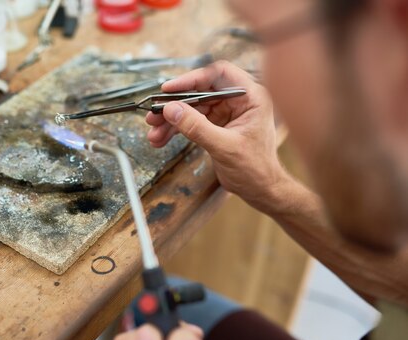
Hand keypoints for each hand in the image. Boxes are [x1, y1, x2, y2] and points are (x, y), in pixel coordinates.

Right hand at [146, 61, 288, 211]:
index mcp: (250, 97)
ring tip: (154, 132)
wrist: (260, 190)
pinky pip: (191, 121)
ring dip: (171, 120)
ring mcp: (226, 113)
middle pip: (200, 91)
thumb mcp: (224, 147)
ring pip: (192, 108)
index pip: (219, 74)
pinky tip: (161, 139)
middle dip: (175, 104)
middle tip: (154, 114)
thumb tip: (172, 110)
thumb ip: (197, 127)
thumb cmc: (256, 169)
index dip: (192, 78)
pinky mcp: (216, 125)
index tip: (170, 89)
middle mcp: (238, 101)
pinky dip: (176, 130)